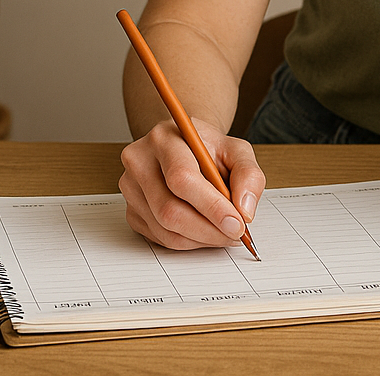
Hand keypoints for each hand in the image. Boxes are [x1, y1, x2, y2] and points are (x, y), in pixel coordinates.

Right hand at [119, 117, 266, 249]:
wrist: (185, 148)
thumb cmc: (209, 149)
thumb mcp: (237, 151)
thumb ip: (248, 175)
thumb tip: (244, 210)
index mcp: (164, 138)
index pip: (182, 178)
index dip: (211, 206)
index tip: (237, 224)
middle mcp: (140, 161)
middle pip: (169, 210)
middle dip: (208, 230)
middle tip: (235, 235)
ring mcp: (131, 188)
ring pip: (165, 229)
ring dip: (201, 239)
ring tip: (224, 232)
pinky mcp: (131, 211)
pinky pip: (160, 237)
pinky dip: (188, 241)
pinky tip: (204, 230)